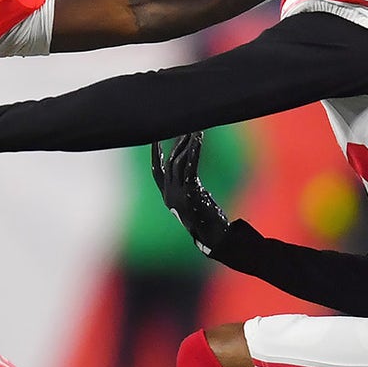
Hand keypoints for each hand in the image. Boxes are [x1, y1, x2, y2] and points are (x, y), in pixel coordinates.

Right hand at [151, 132, 229, 254]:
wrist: (213, 236)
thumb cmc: (207, 220)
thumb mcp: (193, 202)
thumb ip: (188, 187)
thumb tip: (190, 171)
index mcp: (167, 197)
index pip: (156, 171)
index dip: (154, 155)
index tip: (156, 139)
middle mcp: (169, 194)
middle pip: (170, 163)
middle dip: (177, 145)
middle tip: (186, 130)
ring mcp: (179, 194)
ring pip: (179, 162)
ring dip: (188, 145)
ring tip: (196, 132)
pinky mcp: (190, 192)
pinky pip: (190, 166)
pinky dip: (194, 151)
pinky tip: (198, 140)